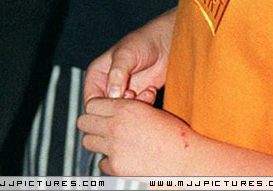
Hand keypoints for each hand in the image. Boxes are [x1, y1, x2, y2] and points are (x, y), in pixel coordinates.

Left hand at [78, 99, 192, 175]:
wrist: (189, 163)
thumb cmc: (175, 136)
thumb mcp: (150, 111)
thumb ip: (128, 108)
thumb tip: (111, 108)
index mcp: (125, 109)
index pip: (92, 104)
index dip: (96, 109)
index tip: (100, 114)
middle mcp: (116, 127)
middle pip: (83, 122)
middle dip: (91, 125)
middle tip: (99, 128)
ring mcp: (115, 149)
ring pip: (88, 142)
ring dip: (97, 143)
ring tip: (110, 144)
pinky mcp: (118, 169)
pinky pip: (101, 163)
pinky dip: (108, 162)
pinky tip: (121, 159)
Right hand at [82, 11, 173, 103]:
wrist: (163, 45)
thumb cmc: (141, 43)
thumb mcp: (126, 55)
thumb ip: (117, 74)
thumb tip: (112, 94)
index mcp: (96, 75)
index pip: (91, 102)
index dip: (103, 108)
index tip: (120, 104)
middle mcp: (107, 87)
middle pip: (107, 112)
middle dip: (122, 109)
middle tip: (134, 96)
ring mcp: (123, 94)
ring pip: (123, 114)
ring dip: (136, 107)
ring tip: (146, 92)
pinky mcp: (138, 99)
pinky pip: (138, 112)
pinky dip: (146, 105)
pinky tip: (151, 90)